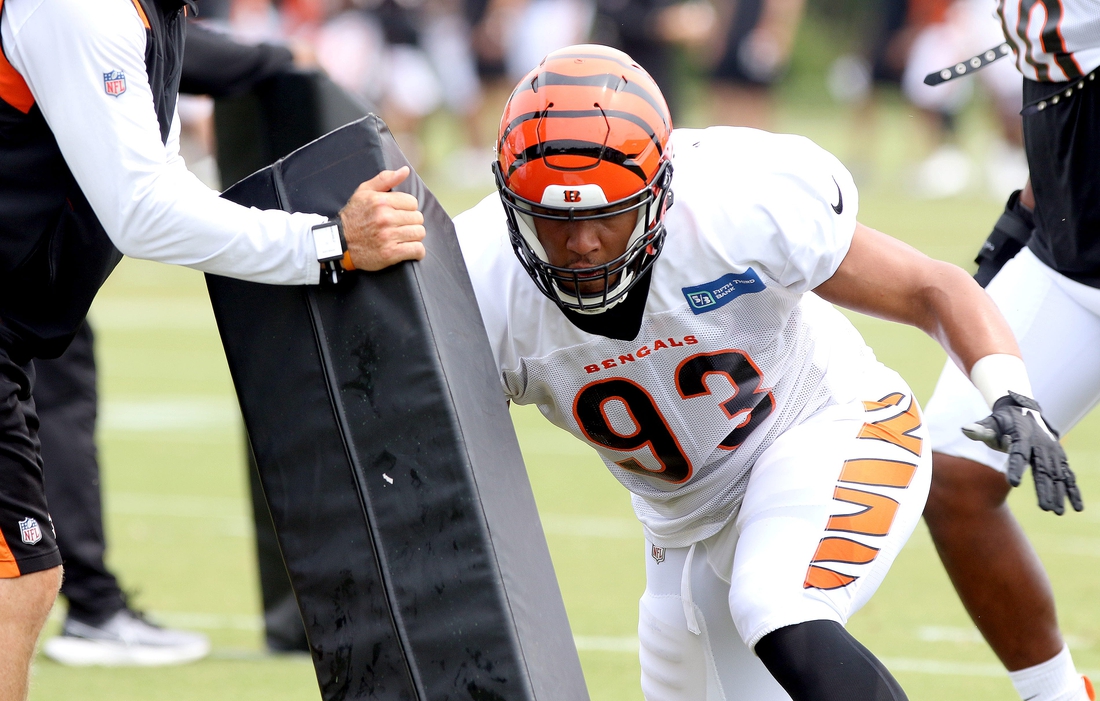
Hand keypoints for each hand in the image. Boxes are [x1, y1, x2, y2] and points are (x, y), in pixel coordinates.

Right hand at [340, 166, 425, 271]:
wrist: (339, 243)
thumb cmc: (354, 216)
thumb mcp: (364, 192)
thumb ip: (385, 179)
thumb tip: (405, 170)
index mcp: (380, 201)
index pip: (413, 202)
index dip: (407, 208)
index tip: (398, 214)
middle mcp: (385, 218)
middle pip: (418, 218)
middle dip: (411, 222)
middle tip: (399, 227)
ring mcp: (388, 237)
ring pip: (419, 233)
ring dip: (414, 236)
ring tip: (402, 237)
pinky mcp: (390, 254)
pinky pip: (417, 250)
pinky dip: (417, 251)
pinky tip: (408, 249)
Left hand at [962, 391, 1082, 513]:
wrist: (1024, 410)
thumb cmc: (1003, 420)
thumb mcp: (991, 422)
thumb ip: (981, 429)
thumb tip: (966, 429)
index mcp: (1022, 436)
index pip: (1018, 453)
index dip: (1016, 467)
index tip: (1013, 483)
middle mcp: (1040, 444)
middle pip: (1042, 469)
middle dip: (1044, 488)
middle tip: (1044, 508)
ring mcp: (1052, 451)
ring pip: (1057, 474)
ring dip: (1058, 493)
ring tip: (1057, 511)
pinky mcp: (1058, 457)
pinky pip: (1067, 475)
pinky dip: (1072, 490)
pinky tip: (1075, 507)